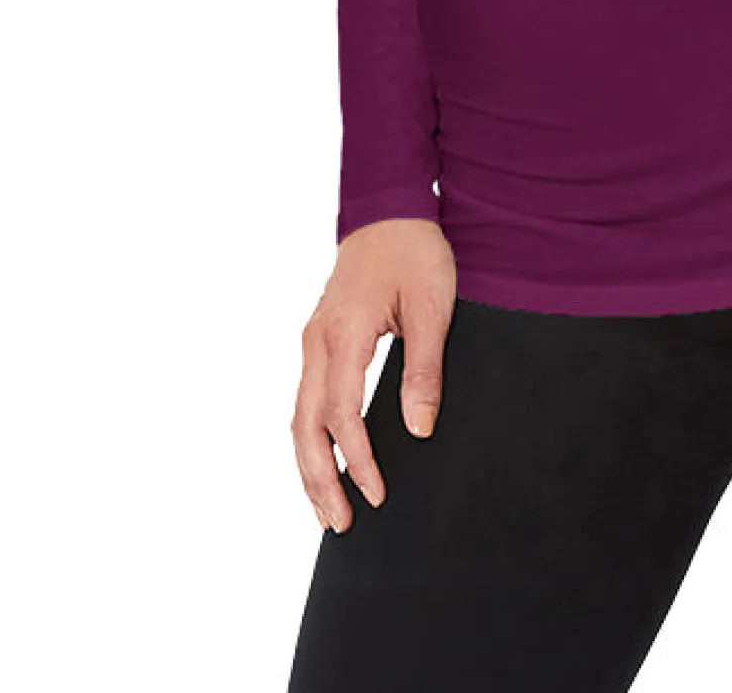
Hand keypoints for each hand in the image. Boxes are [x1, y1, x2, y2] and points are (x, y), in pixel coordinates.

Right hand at [292, 216, 456, 532]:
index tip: (377, 496)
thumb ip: (423, 369)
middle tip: (340, 524)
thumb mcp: (432, 307)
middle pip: (305, 426)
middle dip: (320, 479)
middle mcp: (317, 340)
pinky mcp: (318, 338)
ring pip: (298, 416)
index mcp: (343, 334)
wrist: (390, 207)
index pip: (342, 415)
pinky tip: (324, 459)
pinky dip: (310, 436)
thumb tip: (418, 429)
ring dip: (309, 464)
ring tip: (326, 509)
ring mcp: (312, 339)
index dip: (358, 461)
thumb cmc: (415, 251)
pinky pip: (306, 398)